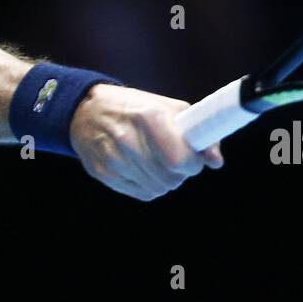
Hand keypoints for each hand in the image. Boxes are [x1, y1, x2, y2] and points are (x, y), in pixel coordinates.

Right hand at [68, 83, 223, 200]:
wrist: (86, 111)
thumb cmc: (133, 108)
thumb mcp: (166, 108)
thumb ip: (196, 132)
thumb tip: (216, 161)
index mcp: (147, 116)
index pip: (178, 159)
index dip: (192, 163)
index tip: (192, 158)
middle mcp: (127, 137)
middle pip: (169, 177)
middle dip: (180, 173)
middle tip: (176, 161)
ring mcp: (113, 157)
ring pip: (157, 188)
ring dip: (165, 180)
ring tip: (159, 164)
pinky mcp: (103, 173)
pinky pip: (141, 194)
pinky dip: (149, 186)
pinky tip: (145, 171)